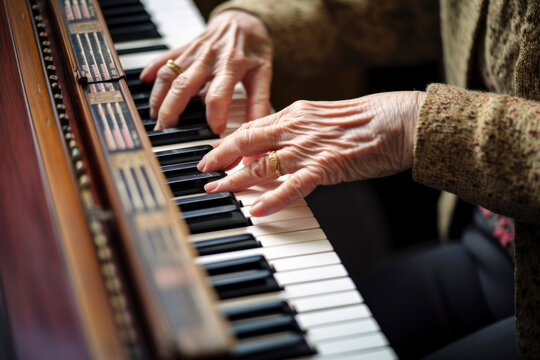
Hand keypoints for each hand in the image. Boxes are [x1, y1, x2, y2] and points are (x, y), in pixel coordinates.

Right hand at [140, 11, 272, 132]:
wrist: (245, 19)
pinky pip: (164, 58)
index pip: (218, 94)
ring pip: (169, 74)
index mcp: (231, 65)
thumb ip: (259, 101)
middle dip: (171, 110)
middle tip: (166, 130)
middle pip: (184, 86)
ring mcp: (194, 52)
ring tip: (155, 116)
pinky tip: (144, 82)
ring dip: (158, 96)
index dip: (214, 115)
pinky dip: (152, 69)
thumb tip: (255, 127)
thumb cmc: (254, 47)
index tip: (214, 132)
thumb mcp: (264, 73)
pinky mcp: (185, 47)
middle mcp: (209, 58)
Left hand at [197, 91, 425, 215]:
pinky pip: (293, 185)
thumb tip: (281, 147)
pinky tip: (257, 210)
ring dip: (236, 180)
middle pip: (247, 142)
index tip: (214, 154)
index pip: (252, 127)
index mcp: (296, 113)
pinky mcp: (326, 166)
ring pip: (262, 164)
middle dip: (221, 158)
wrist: (400, 121)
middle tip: (204, 173)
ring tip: (217, 191)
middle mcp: (296, 126)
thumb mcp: (325, 117)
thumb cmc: (369, 119)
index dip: (229, 142)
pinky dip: (273, 199)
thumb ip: (300, 130)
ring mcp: (308, 146)